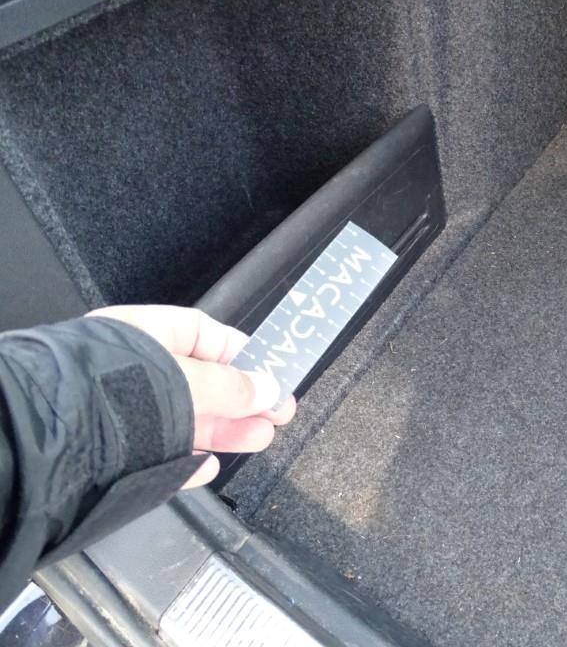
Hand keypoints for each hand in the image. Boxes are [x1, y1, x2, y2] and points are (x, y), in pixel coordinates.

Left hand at [87, 305, 295, 487]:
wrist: (54, 443)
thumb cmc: (117, 393)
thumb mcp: (190, 382)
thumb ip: (232, 387)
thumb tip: (270, 388)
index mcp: (144, 334)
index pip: (204, 336)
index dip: (242, 355)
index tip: (272, 375)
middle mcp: (133, 369)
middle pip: (201, 382)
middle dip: (242, 400)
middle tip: (277, 416)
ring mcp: (123, 411)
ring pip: (184, 418)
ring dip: (226, 430)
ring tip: (259, 439)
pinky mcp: (114, 451)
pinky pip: (159, 453)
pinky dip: (187, 460)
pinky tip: (209, 466)